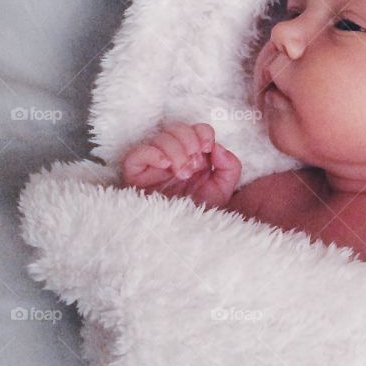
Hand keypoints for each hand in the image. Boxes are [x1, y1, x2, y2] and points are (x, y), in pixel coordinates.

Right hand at [120, 121, 241, 209]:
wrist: (184, 237)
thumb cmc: (200, 213)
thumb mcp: (223, 190)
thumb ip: (230, 166)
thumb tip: (217, 147)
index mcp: (192, 156)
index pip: (195, 129)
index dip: (202, 132)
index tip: (207, 147)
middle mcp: (172, 156)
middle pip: (175, 128)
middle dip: (188, 140)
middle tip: (193, 163)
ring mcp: (153, 165)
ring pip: (159, 138)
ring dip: (175, 151)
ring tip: (182, 172)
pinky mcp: (136, 175)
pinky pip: (136, 154)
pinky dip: (152, 153)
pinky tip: (165, 165)